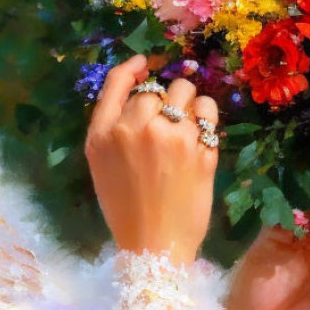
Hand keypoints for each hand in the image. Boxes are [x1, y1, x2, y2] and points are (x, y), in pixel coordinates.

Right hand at [85, 55, 219, 265]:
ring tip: (185, 125)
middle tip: (166, 123)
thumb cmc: (124, 208)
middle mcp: (136, 128)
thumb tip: (139, 84)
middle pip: (156, 87)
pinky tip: (199, 134)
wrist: (154, 246)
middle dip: (163, 98)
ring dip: (187, 102)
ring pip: (186, 91)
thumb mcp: (101, 164)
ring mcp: (171, 137)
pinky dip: (205, 116)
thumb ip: (112, 125)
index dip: (132, 67)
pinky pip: (208, 111)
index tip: (143, 64)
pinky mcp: (201, 149)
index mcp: (104, 134)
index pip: (117, 82)